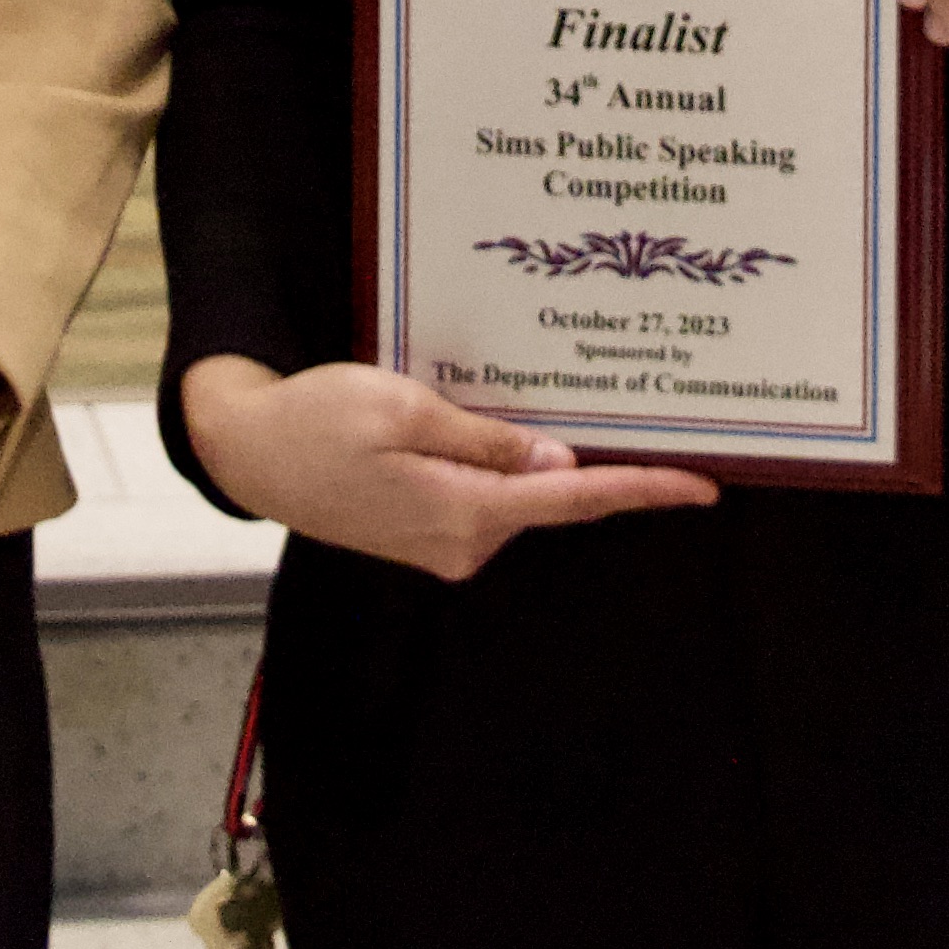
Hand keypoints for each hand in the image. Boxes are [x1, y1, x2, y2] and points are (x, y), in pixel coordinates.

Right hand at [178, 354, 715, 580]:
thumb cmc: (315, 419)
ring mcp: (441, 545)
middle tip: (618, 410)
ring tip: (488, 402)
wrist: (246, 450)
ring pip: (510, 494)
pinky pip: (478, 497)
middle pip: (547, 495)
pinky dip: (488, 465)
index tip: (702, 488)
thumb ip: (484, 439)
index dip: (642, 490)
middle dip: (581, 459)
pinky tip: (465, 429)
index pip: (574, 499)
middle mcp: (463, 542)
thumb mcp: (402, 406)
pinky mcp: (421, 534)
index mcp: (465, 511)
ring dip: (522, 457)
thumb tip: (556, 459)